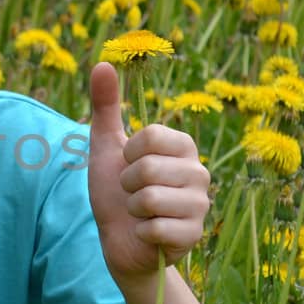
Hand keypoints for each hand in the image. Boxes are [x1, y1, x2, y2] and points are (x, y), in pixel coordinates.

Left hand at [87, 63, 210, 281]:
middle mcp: (200, 172)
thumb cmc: (116, 191)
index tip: (128, 165)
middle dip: (126, 184)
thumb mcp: (106, 146)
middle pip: (148, 168)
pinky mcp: (193, 235)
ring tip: (140, 213)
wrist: (119, 241)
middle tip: (132, 194)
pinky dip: (140, 233)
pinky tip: (147, 234)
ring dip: (132, 210)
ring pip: (150, 199)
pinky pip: (154, 228)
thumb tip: (103, 62)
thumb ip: (106, 105)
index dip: (128, 153)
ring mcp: (201, 205)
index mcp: (183, 146)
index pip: (151, 136)